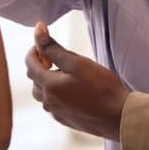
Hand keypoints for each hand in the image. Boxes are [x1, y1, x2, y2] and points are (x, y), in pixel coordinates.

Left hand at [24, 22, 127, 141]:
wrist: (118, 117)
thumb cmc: (101, 87)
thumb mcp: (77, 62)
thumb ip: (53, 48)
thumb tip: (38, 29)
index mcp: (49, 86)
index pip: (29, 64)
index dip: (34, 51)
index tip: (43, 44)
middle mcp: (48, 102)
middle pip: (34, 80)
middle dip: (41, 66)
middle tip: (56, 58)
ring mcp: (56, 113)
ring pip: (43, 94)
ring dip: (48, 82)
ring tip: (66, 75)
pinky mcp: (65, 120)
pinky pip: (54, 105)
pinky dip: (57, 94)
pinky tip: (73, 90)